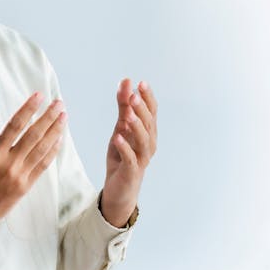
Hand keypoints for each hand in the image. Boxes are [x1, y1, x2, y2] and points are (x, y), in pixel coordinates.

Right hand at [0, 93, 65, 264]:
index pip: (15, 126)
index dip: (29, 109)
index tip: (39, 96)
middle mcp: (8, 164)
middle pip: (34, 135)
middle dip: (48, 117)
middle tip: (59, 102)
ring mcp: (19, 177)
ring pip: (42, 149)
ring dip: (55, 132)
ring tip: (63, 117)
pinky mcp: (24, 187)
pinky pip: (42, 166)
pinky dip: (52, 151)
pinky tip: (58, 139)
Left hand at [101, 79, 156, 226]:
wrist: (119, 188)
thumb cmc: (122, 157)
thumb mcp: (121, 128)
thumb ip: (124, 107)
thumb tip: (126, 82)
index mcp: (148, 132)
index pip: (152, 112)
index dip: (148, 98)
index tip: (141, 83)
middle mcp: (149, 144)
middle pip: (149, 124)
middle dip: (141, 109)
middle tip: (133, 95)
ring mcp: (142, 158)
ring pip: (143, 140)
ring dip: (136, 126)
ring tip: (127, 114)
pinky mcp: (132, 171)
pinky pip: (130, 158)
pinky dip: (125, 147)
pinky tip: (118, 137)